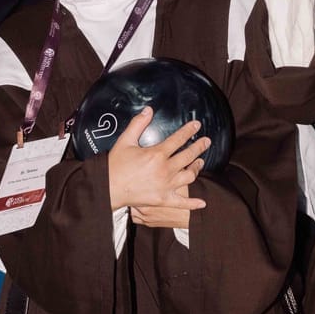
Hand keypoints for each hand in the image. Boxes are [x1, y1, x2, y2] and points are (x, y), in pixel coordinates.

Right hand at [107, 109, 208, 229]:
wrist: (108, 188)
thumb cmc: (115, 165)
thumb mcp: (125, 141)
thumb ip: (138, 124)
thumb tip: (148, 110)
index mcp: (157, 154)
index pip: (178, 139)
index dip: (189, 130)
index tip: (197, 125)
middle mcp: (165, 169)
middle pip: (188, 156)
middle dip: (199, 147)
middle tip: (206, 141)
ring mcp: (166, 186)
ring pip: (189, 176)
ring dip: (197, 168)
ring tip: (200, 162)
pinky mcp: (163, 199)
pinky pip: (182, 203)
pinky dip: (193, 203)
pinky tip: (202, 202)